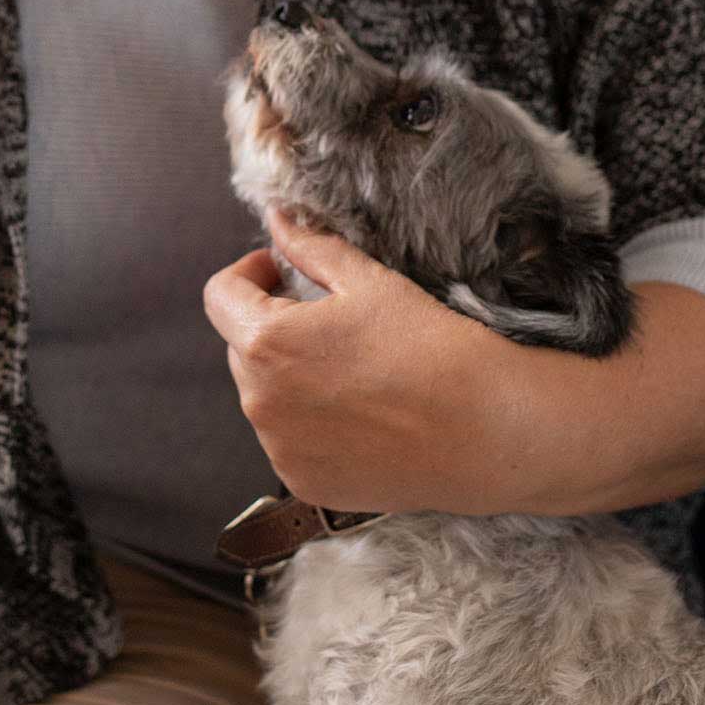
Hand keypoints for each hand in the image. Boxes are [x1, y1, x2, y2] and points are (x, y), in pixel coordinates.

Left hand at [202, 205, 522, 516]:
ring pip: (263, 396)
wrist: (485, 431)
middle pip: (241, 348)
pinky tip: (358, 413)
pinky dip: (307, 423)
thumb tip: (277, 221)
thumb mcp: (369, 283)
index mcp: (267, 342)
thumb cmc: (431, 348)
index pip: (219, 297)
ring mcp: (279, 449)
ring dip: (288, 376)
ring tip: (350, 371)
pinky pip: (286, 440)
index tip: (278, 271)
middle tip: (328, 321)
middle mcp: (259, 401)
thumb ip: (310, 248)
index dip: (247, 275)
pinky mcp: (302, 482)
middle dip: (272, 326)